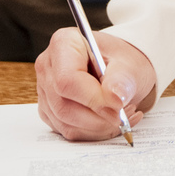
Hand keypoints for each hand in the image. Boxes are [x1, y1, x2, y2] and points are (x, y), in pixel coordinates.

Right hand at [36, 28, 155, 140]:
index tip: (118, 105)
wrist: (120, 70)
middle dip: (98, 117)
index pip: (67, 80)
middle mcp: (48, 66)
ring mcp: (45, 90)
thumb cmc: (121, 62)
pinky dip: (94, 131)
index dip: (93, 98)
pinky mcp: (50, 110)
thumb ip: (122, 79)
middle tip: (125, 113)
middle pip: (63, 104)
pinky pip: (68, 130)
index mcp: (64, 43)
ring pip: (65, 122)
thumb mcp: (129, 64)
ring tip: (122, 115)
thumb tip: (115, 97)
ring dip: (99, 126)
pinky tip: (110, 120)